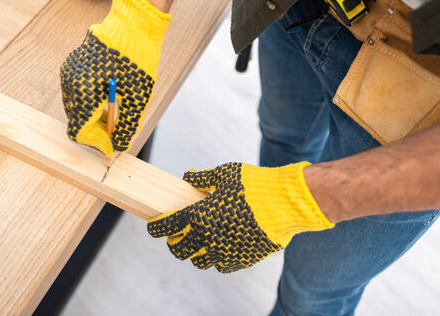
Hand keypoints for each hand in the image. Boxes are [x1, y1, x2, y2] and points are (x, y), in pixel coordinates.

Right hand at [60, 0, 170, 154]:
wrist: (133, 24)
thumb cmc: (136, 61)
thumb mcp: (137, 99)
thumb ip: (126, 127)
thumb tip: (118, 146)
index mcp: (83, 94)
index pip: (78, 132)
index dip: (95, 142)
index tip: (111, 144)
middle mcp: (71, 83)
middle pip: (76, 119)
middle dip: (95, 129)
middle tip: (117, 130)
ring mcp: (69, 71)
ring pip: (76, 105)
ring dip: (92, 114)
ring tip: (116, 112)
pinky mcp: (73, 63)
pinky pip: (77, 90)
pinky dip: (90, 99)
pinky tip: (109, 96)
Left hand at [147, 162, 333, 272]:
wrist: (285, 203)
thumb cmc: (254, 185)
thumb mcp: (225, 174)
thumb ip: (203, 178)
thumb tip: (189, 176)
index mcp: (198, 214)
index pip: (166, 226)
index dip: (155, 227)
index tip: (153, 226)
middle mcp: (207, 237)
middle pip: (178, 249)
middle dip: (173, 243)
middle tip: (176, 236)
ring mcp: (223, 251)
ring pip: (198, 261)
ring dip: (194, 253)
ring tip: (197, 243)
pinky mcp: (240, 260)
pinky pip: (220, 265)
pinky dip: (216, 258)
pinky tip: (218, 248)